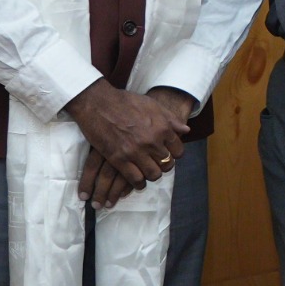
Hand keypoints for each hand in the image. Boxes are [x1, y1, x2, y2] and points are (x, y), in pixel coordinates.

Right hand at [65, 80, 189, 205]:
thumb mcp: (152, 105)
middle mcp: (152, 142)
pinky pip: (135, 179)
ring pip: (153, 174)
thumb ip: (170, 119)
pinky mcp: (119, 159)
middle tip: (157, 164)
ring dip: (152, 175)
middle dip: (163, 166)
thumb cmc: (125, 101)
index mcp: (162, 128)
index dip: (174, 155)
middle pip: (167, 164)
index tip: (168, 155)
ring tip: (147, 172)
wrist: (98, 103)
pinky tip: (138, 182)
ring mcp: (135, 151)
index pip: (178, 151)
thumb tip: (186, 130)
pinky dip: (138, 183)